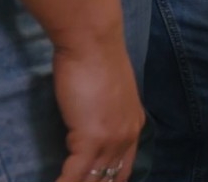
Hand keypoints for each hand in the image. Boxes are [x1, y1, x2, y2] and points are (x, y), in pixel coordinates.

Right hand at [52, 41, 144, 181]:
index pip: (125, 169)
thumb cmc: (96, 57)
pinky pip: (73, 177)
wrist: (92, 40)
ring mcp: (111, 140)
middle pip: (112, 180)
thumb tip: (91, 123)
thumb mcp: (110, 92)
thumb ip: (106, 113)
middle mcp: (127, 137)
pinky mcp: (90, 140)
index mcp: (133, 125)